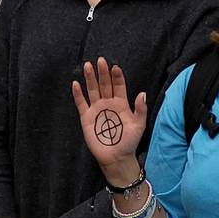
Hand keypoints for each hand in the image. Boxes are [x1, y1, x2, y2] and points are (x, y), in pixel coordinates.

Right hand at [72, 57, 146, 182]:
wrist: (116, 157)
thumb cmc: (129, 142)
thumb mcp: (139, 125)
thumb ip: (141, 109)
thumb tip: (142, 93)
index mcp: (121, 104)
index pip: (119, 86)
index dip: (117, 76)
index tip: (115, 67)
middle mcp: (108, 103)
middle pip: (105, 84)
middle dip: (102, 72)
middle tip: (100, 60)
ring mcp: (96, 109)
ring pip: (92, 90)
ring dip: (90, 78)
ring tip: (87, 66)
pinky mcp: (86, 117)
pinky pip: (81, 103)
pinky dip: (78, 94)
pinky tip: (76, 84)